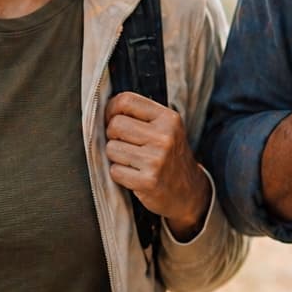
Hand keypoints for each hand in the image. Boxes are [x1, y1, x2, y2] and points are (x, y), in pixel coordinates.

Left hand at [104, 93, 210, 239]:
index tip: (112, 118)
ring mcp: (157, 160)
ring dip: (115, 157)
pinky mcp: (148, 181)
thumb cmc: (169, 155)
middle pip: (115, 125)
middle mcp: (164, 137)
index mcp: (168, 118)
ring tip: (132, 161)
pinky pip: (115, 171)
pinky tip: (134, 174)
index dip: (111, 109)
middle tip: (124, 143)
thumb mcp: (165, 128)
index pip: (127, 101)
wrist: (188, 190)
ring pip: (111, 148)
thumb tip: (103, 110)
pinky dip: (119, 174)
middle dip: (112, 135)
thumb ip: (140, 116)